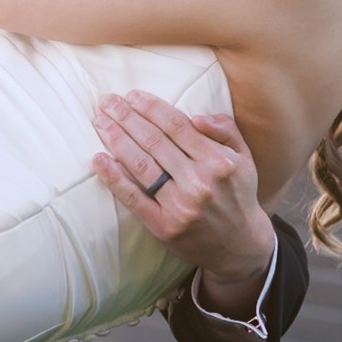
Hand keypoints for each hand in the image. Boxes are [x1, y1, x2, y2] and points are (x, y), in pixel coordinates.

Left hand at [92, 91, 277, 313]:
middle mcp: (199, 182)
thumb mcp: (243, 158)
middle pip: (154, 141)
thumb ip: (225, 130)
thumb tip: (196, 116)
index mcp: (218, 161)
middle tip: (107, 102)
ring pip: (141, 164)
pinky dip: (113, 178)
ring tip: (99, 122)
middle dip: (126, 117)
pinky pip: (133, 197)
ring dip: (116, 139)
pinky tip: (98, 160)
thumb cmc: (237, 194)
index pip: (176, 126)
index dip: (151, 108)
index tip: (132, 96)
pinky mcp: (164, 227)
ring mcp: (180, 206)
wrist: (239, 246)